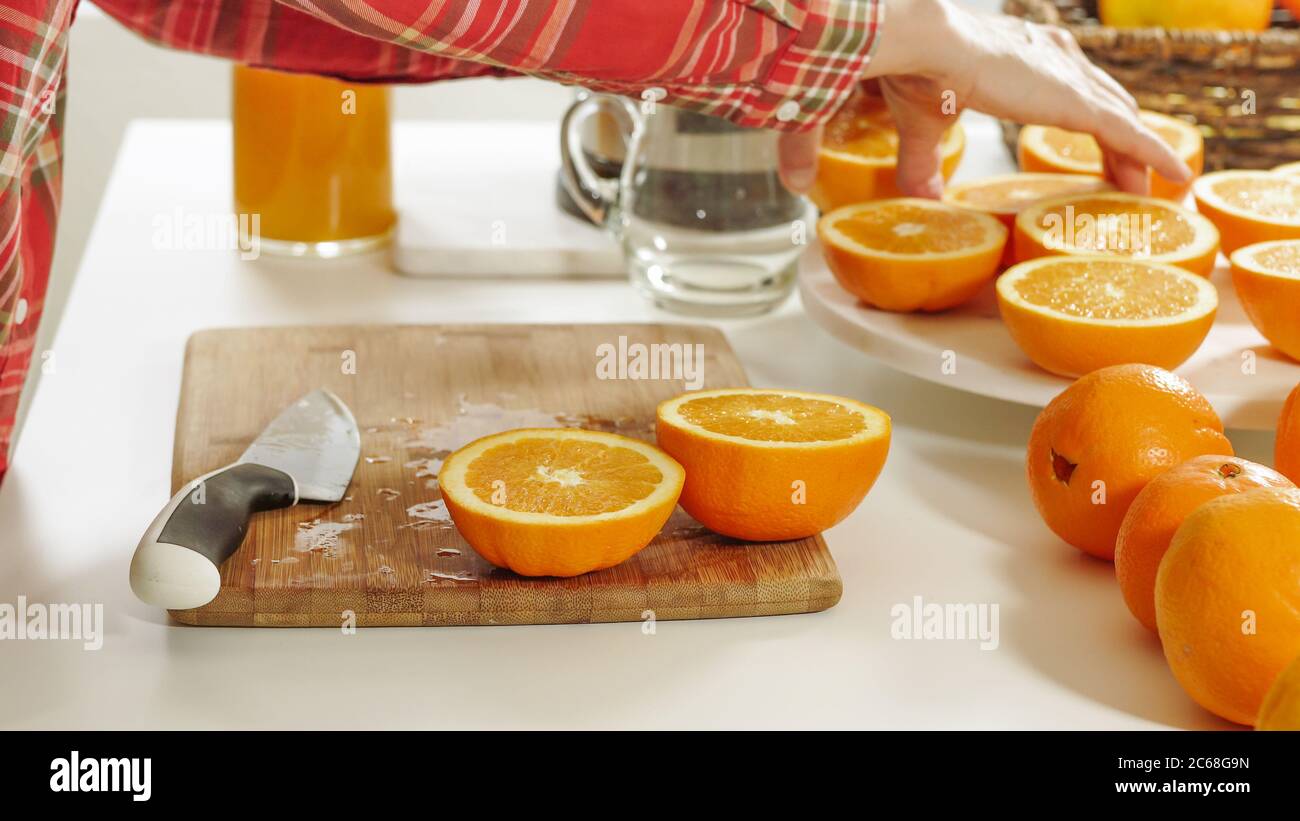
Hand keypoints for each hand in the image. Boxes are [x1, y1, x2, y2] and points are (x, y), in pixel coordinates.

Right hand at [778, 0, 1190, 197]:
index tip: (1093, 148)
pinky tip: (1176, 177)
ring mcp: (1070, 79)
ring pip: (1121, 117)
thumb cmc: (918, 70)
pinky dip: (1155, 156)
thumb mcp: (923, 125)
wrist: (925, 46)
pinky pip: (1130, 133)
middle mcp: (1056, 58)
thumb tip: (918, 199)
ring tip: (1151, 187)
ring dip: (1138, 153)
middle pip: (1105, 101)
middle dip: (1120, 138)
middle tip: (1129, 177)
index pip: (1070, 89)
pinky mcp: (1076, 102)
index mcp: (1022, 57)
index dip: (1087, 119)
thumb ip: (924, 163)